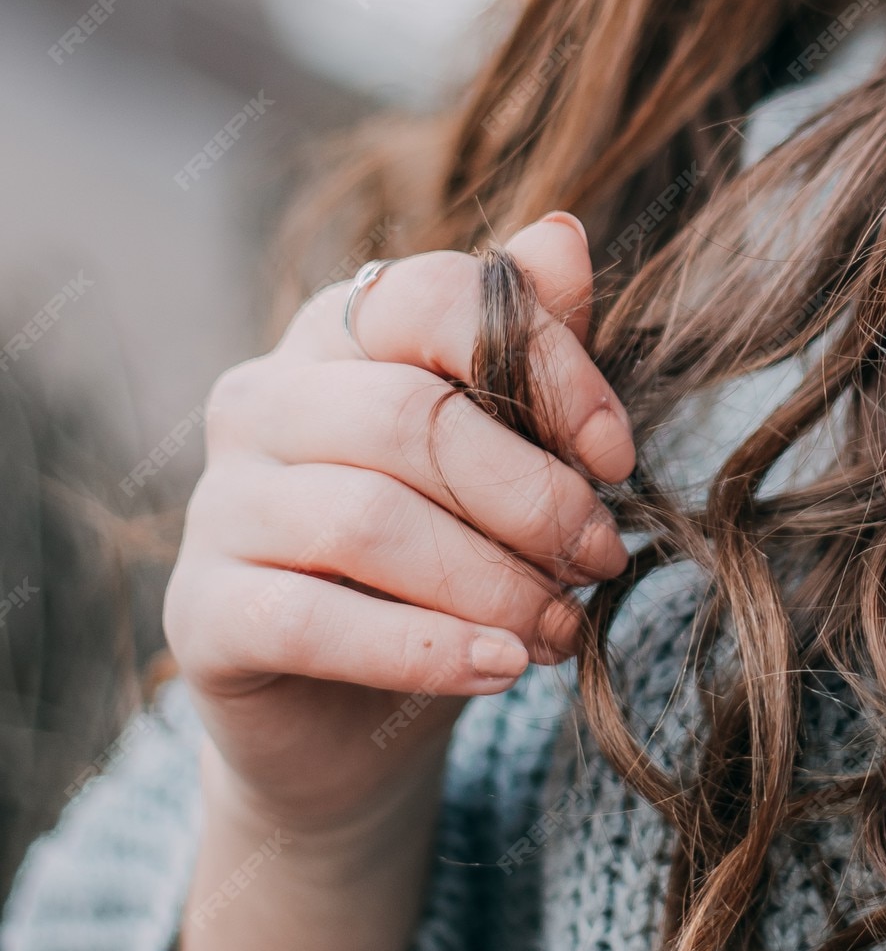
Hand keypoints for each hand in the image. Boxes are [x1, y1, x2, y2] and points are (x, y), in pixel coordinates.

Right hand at [163, 213, 633, 842]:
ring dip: (492, 584)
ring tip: (561, 630)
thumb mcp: (508, 450)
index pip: (437, 300)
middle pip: (410, 417)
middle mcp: (262, 398)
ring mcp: (220, 503)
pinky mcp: (202, 611)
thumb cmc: (444, 557)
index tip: (619, 458)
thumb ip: (531, 346)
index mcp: (338, 332)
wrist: (350, 715)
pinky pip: (313, 620)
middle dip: (532, 498)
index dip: (546, 370)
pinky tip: (500, 667)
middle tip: (599, 561)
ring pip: (367, 522)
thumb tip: (562, 235)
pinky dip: (425, 649)